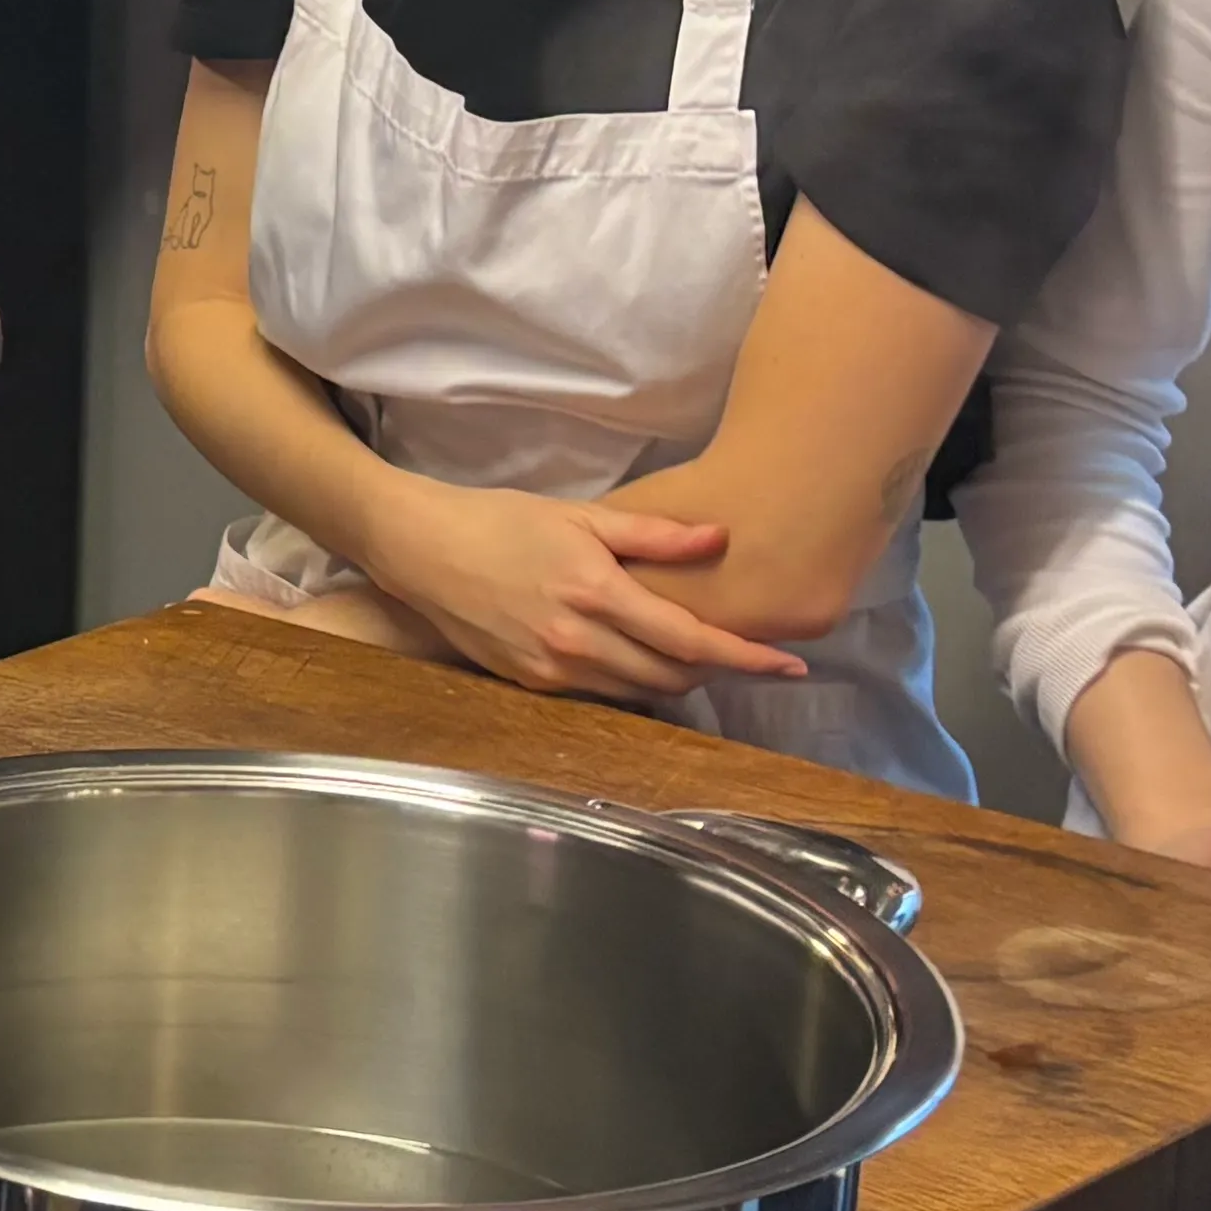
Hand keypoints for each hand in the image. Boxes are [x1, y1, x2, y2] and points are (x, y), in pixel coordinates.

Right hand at [363, 481, 811, 703]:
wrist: (420, 550)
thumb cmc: (500, 521)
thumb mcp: (580, 517)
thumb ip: (653, 534)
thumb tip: (720, 538)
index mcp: (596, 594)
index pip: (690, 639)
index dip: (746, 657)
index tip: (791, 665)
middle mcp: (577, 642)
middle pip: (672, 676)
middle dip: (715, 669)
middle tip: (746, 651)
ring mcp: (552, 669)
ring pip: (639, 692)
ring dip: (676, 679)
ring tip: (698, 656)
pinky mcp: (530, 683)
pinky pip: (601, 693)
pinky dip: (631, 680)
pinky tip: (639, 658)